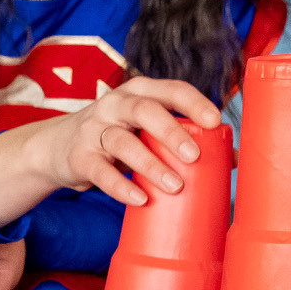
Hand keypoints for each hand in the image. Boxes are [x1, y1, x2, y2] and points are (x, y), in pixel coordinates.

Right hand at [0, 74, 222, 226]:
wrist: (56, 148)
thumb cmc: (117, 136)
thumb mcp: (144, 129)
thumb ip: (180, 137)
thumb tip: (235, 158)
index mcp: (139, 92)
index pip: (170, 90)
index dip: (193, 103)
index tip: (215, 122)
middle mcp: (115, 105)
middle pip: (145, 111)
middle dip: (172, 132)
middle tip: (194, 157)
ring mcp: (94, 129)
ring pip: (123, 142)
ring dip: (150, 164)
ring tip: (174, 186)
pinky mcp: (80, 157)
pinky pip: (101, 172)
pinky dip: (121, 187)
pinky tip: (140, 199)